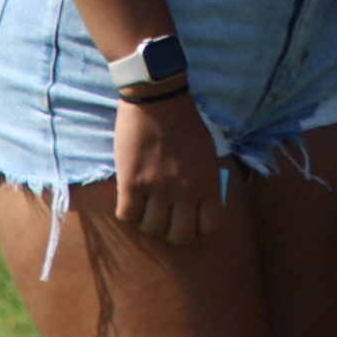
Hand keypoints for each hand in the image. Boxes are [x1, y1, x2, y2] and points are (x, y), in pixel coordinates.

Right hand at [110, 90, 222, 245]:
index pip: (209, 227)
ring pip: (152, 229)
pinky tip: (130, 199)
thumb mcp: (207, 154)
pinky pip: (128, 215)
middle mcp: (186, 191)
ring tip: (145, 206)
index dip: (196, 227)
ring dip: (147, 221)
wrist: (158, 99)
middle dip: (171, 231)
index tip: (187, 218)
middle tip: (163, 217)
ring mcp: (158, 188)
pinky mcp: (132, 182)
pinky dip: (128, 212)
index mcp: (208, 183)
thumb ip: (205, 181)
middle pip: (180, 236)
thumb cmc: (185, 123)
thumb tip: (200, 206)